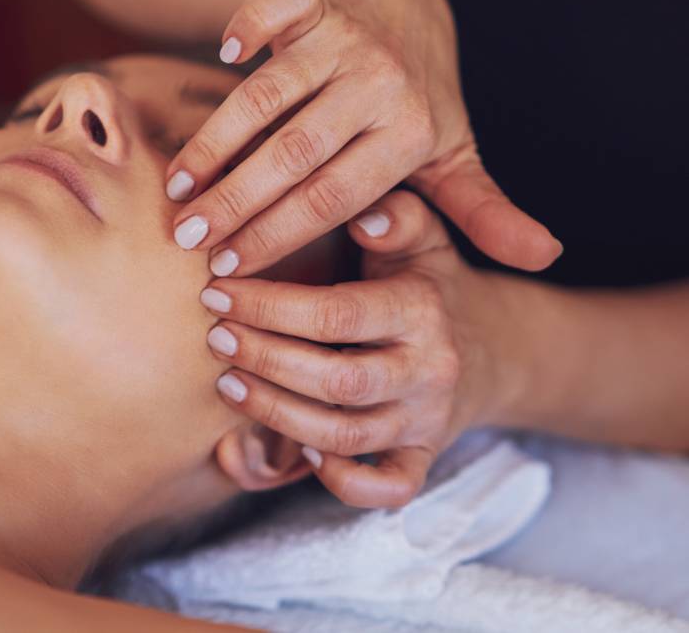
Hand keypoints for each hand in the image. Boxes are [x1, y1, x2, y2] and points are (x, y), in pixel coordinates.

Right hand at [167, 0, 561, 276]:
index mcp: (411, 133)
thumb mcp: (452, 156)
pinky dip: (248, 25)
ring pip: (268, 95)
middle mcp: (381, 82)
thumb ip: (483, 209)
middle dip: (234, 203)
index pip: (333, 198)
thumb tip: (548, 256)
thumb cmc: (418, 99)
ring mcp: (346, 36)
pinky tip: (221, 57)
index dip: (277, 236)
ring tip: (178, 188)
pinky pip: (275, 8)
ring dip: (216, 142)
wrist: (404, 4)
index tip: (231, 267)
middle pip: (294, 154)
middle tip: (188, 241)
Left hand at [200, 190, 513, 507]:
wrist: (485, 343)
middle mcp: (430, 370)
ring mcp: (428, 420)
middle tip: (215, 337)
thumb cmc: (427, 279)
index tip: (217, 288)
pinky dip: (342, 481)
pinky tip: (299, 453)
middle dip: (265, 360)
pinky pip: (387, 488)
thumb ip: (394, 215)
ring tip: (228, 383)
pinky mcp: (424, 457)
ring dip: (278, 415)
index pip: (337, 314)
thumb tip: (361, 213)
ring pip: (346, 437)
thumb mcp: (420, 235)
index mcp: (422, 309)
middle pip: (337, 381)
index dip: (269, 305)